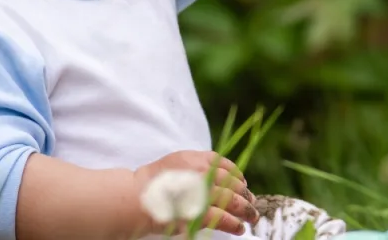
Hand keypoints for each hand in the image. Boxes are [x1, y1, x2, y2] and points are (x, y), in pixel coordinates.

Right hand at [133, 150, 258, 234]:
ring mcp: (201, 192)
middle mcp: (202, 173)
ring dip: (246, 210)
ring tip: (251, 218)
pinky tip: (239, 228)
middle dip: (245, 194)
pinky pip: (222, 218)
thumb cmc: (151, 182)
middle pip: (232, 183)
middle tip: (252, 203)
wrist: (136, 196)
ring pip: (232, 201)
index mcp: (196, 159)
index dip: (237, 175)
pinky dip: (234, 224)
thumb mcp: (175, 163)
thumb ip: (194, 166)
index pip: (225, 165)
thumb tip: (214, 176)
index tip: (243, 183)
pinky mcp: (198, 212)